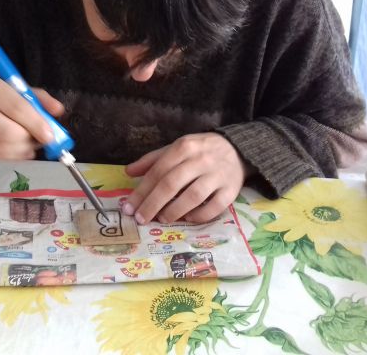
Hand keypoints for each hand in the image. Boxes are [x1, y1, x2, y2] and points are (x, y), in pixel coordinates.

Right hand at [0, 71, 64, 159]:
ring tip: (29, 144)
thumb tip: (58, 110)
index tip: (50, 135)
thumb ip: (37, 97)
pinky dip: (10, 156)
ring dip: (22, 151)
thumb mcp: (10, 87)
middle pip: (8, 133)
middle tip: (39, 140)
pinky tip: (16, 149)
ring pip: (1, 148)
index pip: (16, 107)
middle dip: (29, 140)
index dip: (36, 124)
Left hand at [122, 132, 246, 224]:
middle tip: (140, 218)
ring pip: (193, 196)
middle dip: (152, 203)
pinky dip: (199, 216)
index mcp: (184, 147)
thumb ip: (153, 160)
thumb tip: (128, 172)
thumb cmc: (200, 151)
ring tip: (162, 219)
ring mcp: (218, 175)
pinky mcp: (232, 190)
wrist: (238, 149)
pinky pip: (214, 207)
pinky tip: (187, 219)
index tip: (129, 207)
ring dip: (174, 211)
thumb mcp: (176, 148)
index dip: (142, 191)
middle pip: (172, 184)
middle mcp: (201, 159)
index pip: (158, 171)